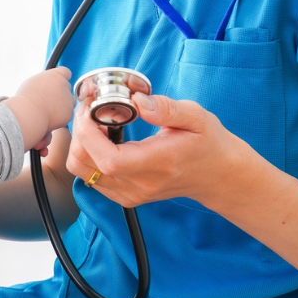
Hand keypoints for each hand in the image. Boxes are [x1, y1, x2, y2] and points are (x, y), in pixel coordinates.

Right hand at [15, 67, 74, 130]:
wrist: (30, 112)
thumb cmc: (27, 97)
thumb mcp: (34, 82)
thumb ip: (45, 82)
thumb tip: (47, 86)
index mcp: (57, 75)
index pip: (65, 72)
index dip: (61, 78)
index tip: (57, 83)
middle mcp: (65, 85)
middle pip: (67, 88)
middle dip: (60, 93)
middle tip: (48, 100)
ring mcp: (69, 100)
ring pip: (69, 102)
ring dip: (62, 105)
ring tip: (48, 110)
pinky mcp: (69, 113)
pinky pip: (67, 115)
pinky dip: (61, 117)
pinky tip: (50, 117)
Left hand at [66, 91, 255, 207]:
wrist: (218, 175)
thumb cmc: (208, 143)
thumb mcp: (196, 116)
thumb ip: (166, 108)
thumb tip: (137, 101)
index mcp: (157, 164)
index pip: (108, 159)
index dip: (89, 133)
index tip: (90, 109)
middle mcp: (140, 185)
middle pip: (86, 166)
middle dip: (79, 132)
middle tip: (91, 109)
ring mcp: (131, 194)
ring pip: (82, 172)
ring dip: (81, 143)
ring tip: (97, 121)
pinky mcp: (125, 196)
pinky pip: (90, 177)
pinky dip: (87, 155)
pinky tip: (104, 137)